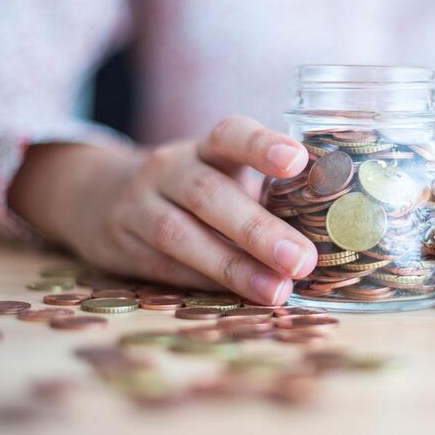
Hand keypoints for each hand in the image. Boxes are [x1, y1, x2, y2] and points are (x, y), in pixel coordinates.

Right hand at [9, 116, 317, 304]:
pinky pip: (167, 267)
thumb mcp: (222, 174)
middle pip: (209, 194)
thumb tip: (336, 233)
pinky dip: (205, 284)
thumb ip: (266, 194)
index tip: (298, 161)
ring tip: (277, 291)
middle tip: (303, 260)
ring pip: (182, 235)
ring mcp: (140, 206)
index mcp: (206, 148)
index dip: (262, 146)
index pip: (230, 134)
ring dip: (233, 266)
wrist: (99, 196)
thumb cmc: (193, 190)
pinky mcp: (124, 246)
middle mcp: (170, 169)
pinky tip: (240, 299)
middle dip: (258, 229)